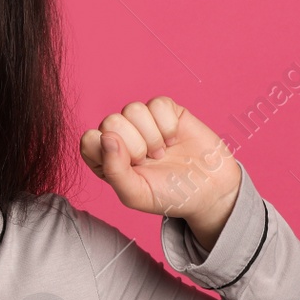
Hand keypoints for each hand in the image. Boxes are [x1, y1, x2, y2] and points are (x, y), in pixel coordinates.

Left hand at [80, 97, 241, 240]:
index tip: (131, 167)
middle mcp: (122, 137)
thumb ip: (113, 170)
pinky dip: (168, 125)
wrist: (210, 190)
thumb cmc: (170, 196)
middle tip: (151, 161)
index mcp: (106, 158)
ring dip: (152, 136)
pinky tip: (174, 139)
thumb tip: (105, 137)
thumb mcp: (136, 194)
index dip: (109, 151)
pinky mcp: (166, 111)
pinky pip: (157, 103)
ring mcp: (143, 123)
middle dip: (135, 145)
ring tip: (162, 152)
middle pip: (111, 121)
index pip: (90, 140)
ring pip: (133, 109)